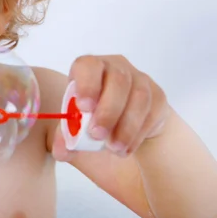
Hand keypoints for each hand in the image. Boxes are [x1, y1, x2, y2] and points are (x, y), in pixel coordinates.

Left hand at [54, 55, 170, 159]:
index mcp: (89, 67)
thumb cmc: (92, 115)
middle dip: (108, 110)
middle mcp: (115, 67)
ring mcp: (139, 79)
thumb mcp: (75, 124)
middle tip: (97, 135)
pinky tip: (126, 147)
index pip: (88, 65)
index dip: (86, 85)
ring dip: (125, 126)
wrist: (124, 120)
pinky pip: (152, 111)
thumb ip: (65, 137)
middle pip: (118, 80)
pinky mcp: (157, 95)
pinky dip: (138, 133)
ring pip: (139, 96)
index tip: (83, 107)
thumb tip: (61, 152)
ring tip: (113, 148)